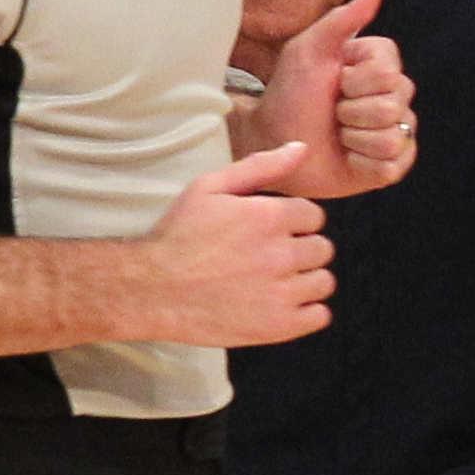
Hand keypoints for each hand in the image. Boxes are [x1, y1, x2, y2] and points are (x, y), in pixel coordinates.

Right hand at [140, 140, 333, 348]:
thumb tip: (302, 148)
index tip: (268, 232)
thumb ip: (260, 166)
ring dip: (305, 280)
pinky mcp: (278, 326)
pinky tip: (279, 304)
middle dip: (300, 249)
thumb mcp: (209, 187)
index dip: (293, 222)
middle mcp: (280, 253)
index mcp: (268, 216)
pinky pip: (320, 316)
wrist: (150, 288)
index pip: (314, 216)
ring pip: (323, 281)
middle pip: (322, 248)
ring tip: (273, 281)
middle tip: (268, 257)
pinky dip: (306, 311)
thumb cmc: (178, 235)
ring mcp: (281, 292)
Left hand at [239, 0, 414, 202]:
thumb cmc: (289, 95)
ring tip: (338, 134)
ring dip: (355, 139)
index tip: (335, 81)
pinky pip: (392, 164)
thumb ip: (340, 21)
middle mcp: (394, 96)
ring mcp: (396, 131)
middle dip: (352, 112)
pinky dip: (362, 163)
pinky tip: (348, 156)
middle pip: (393, 106)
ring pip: (392, 137)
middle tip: (333, 111)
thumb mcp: (307, 50)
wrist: (275, 143)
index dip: (357, 81)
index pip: (389, 72)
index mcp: (380, 65)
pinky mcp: (392, 164)